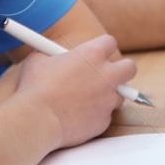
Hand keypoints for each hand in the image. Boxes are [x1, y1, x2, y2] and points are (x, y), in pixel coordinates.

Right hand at [15, 34, 136, 148]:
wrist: (36, 120)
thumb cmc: (34, 88)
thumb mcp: (38, 60)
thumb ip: (51, 54)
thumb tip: (49, 53)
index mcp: (92, 54)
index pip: (110, 42)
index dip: (102, 48)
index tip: (95, 54)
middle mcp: (107, 75)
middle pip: (130, 67)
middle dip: (122, 70)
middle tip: (108, 74)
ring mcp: (108, 99)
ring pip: (120, 94)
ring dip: (108, 94)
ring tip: (86, 98)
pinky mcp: (104, 121)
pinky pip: (105, 115)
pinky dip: (96, 115)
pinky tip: (77, 116)